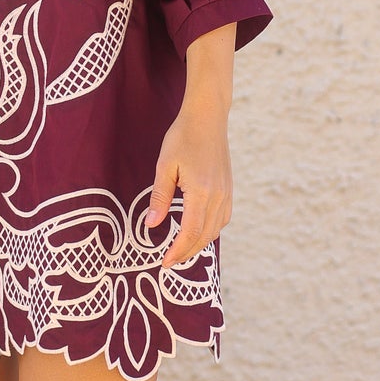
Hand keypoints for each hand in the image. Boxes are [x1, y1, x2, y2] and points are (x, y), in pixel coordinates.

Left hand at [147, 100, 232, 268]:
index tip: (165, 262)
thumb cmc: (183, 137)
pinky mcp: (229, 189)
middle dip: (187, 253)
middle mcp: (219, 196)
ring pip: (215, 230)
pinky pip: (222, 219)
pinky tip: (198, 232)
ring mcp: (227, 193)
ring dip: (199, 244)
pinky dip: (210, 231)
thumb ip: (159, 197)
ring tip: (181, 251)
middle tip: (169, 262)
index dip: (178, 250)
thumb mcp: (165, 166)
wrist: (208, 118)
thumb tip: (151, 225)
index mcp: (202, 191)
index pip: (191, 231)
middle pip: (205, 236)